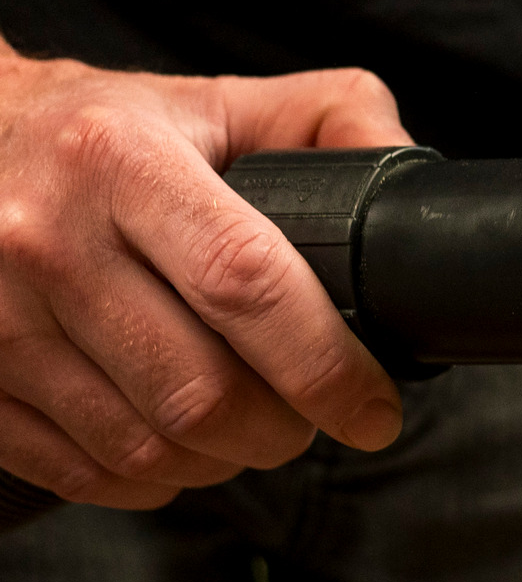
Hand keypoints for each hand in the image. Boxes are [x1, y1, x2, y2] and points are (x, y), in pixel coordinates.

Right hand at [0, 56, 413, 509]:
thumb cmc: (107, 132)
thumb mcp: (222, 101)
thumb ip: (335, 120)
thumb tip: (417, 186)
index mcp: (120, 160)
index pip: (245, 285)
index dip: (326, 366)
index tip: (374, 410)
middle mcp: (43, 238)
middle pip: (197, 390)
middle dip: (282, 431)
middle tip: (312, 422)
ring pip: (141, 445)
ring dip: (220, 462)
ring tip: (250, 432)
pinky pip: (76, 470)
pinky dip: (147, 480)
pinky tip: (176, 449)